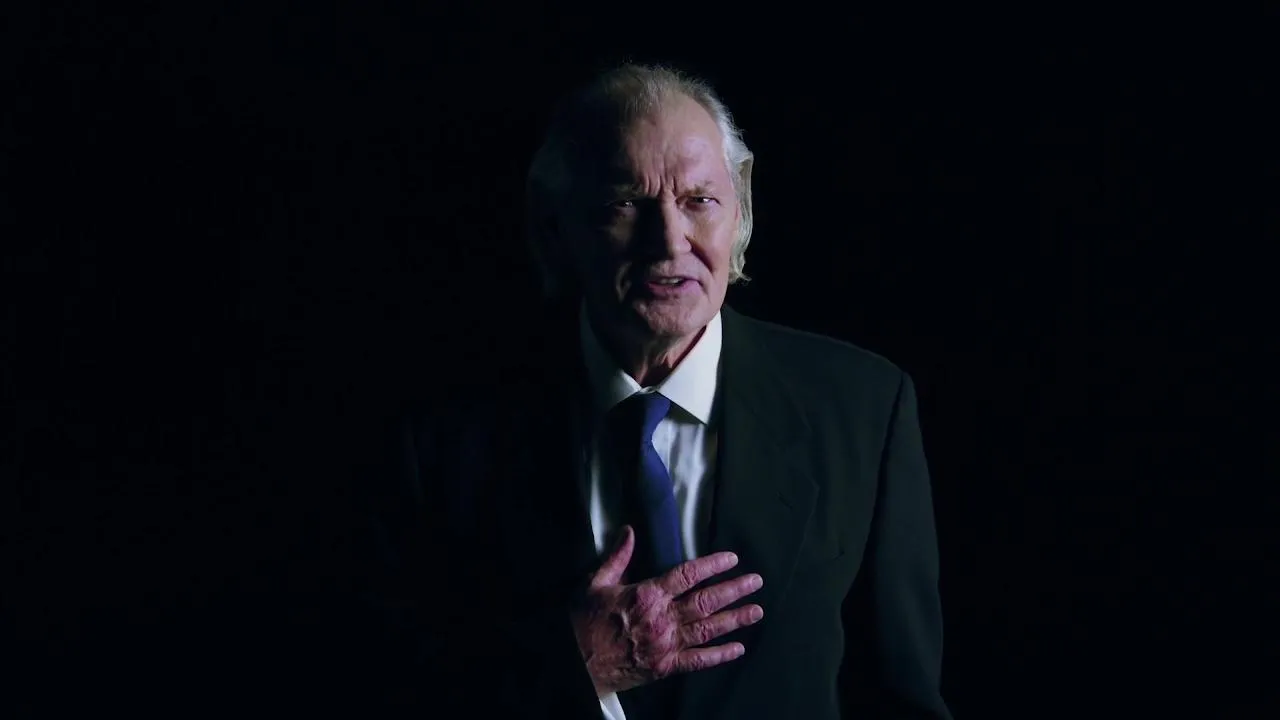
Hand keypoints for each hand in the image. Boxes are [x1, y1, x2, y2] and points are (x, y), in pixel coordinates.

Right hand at [569, 525, 764, 695]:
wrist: (574, 663)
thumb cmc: (583, 621)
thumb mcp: (596, 582)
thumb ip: (618, 557)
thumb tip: (629, 530)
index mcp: (647, 594)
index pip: (688, 574)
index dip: (713, 565)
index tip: (732, 559)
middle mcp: (662, 618)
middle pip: (706, 601)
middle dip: (734, 590)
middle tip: (756, 581)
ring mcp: (666, 645)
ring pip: (708, 629)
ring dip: (735, 619)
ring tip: (757, 611)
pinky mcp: (665, 668)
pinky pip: (698, 661)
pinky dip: (719, 655)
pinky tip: (738, 649)